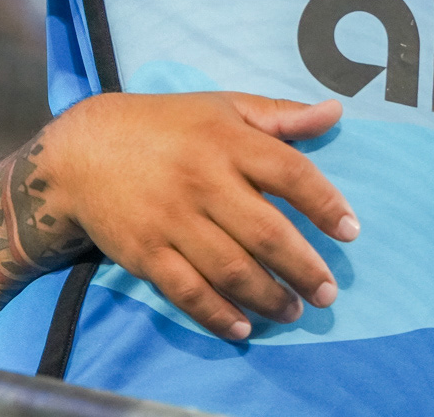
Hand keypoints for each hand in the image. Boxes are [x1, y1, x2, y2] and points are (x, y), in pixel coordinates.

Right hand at [43, 91, 356, 340]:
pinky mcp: (145, 253)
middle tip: (328, 291)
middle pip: (266, 232)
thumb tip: (334, 112)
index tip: (350, 231)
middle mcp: (203, 181)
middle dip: (304, 267)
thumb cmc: (165, 125)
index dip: (324, 204)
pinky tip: (243, 327)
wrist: (83, 151)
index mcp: (227, 140)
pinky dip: (218, 315)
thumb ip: (280, 114)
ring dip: (269, 297)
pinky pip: (188, 291)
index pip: (289, 173)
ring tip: (294, 311)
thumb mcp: (222, 105)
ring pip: (231, 269)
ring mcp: (172, 220)